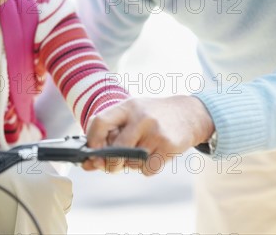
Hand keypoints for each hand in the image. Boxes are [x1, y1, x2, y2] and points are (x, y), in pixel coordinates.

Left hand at [83, 95, 214, 175]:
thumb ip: (108, 135)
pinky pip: (147, 169)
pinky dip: (146, 169)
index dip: (92, 141)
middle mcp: (141, 117)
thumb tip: (86, 165)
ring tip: (141, 152)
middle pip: (115, 149)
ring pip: (131, 162)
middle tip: (113, 165)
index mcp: (127, 107)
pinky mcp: (168, 146)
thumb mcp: (130, 114)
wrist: (189, 114)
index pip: (100, 122)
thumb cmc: (152, 117)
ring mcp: (155, 132)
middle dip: (110, 163)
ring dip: (131, 164)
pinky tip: (153, 156)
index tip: (92, 152)